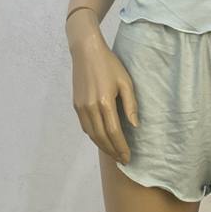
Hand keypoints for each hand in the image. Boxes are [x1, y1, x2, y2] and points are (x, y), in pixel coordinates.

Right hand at [69, 25, 138, 163]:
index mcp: (104, 102)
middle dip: (112, 151)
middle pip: (101, 137)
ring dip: (102, 146)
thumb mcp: (126, 82)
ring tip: (113, 153)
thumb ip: (131, 105)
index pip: (114, 133)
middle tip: (122, 160)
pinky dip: (94, 136)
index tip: (128, 157)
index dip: (121, 147)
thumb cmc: (110, 64)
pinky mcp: (76, 105)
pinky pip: (85, 126)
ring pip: (91, 134)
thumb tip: (134, 126)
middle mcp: (90, 108)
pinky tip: (102, 139)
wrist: (86, 51)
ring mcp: (81, 107)